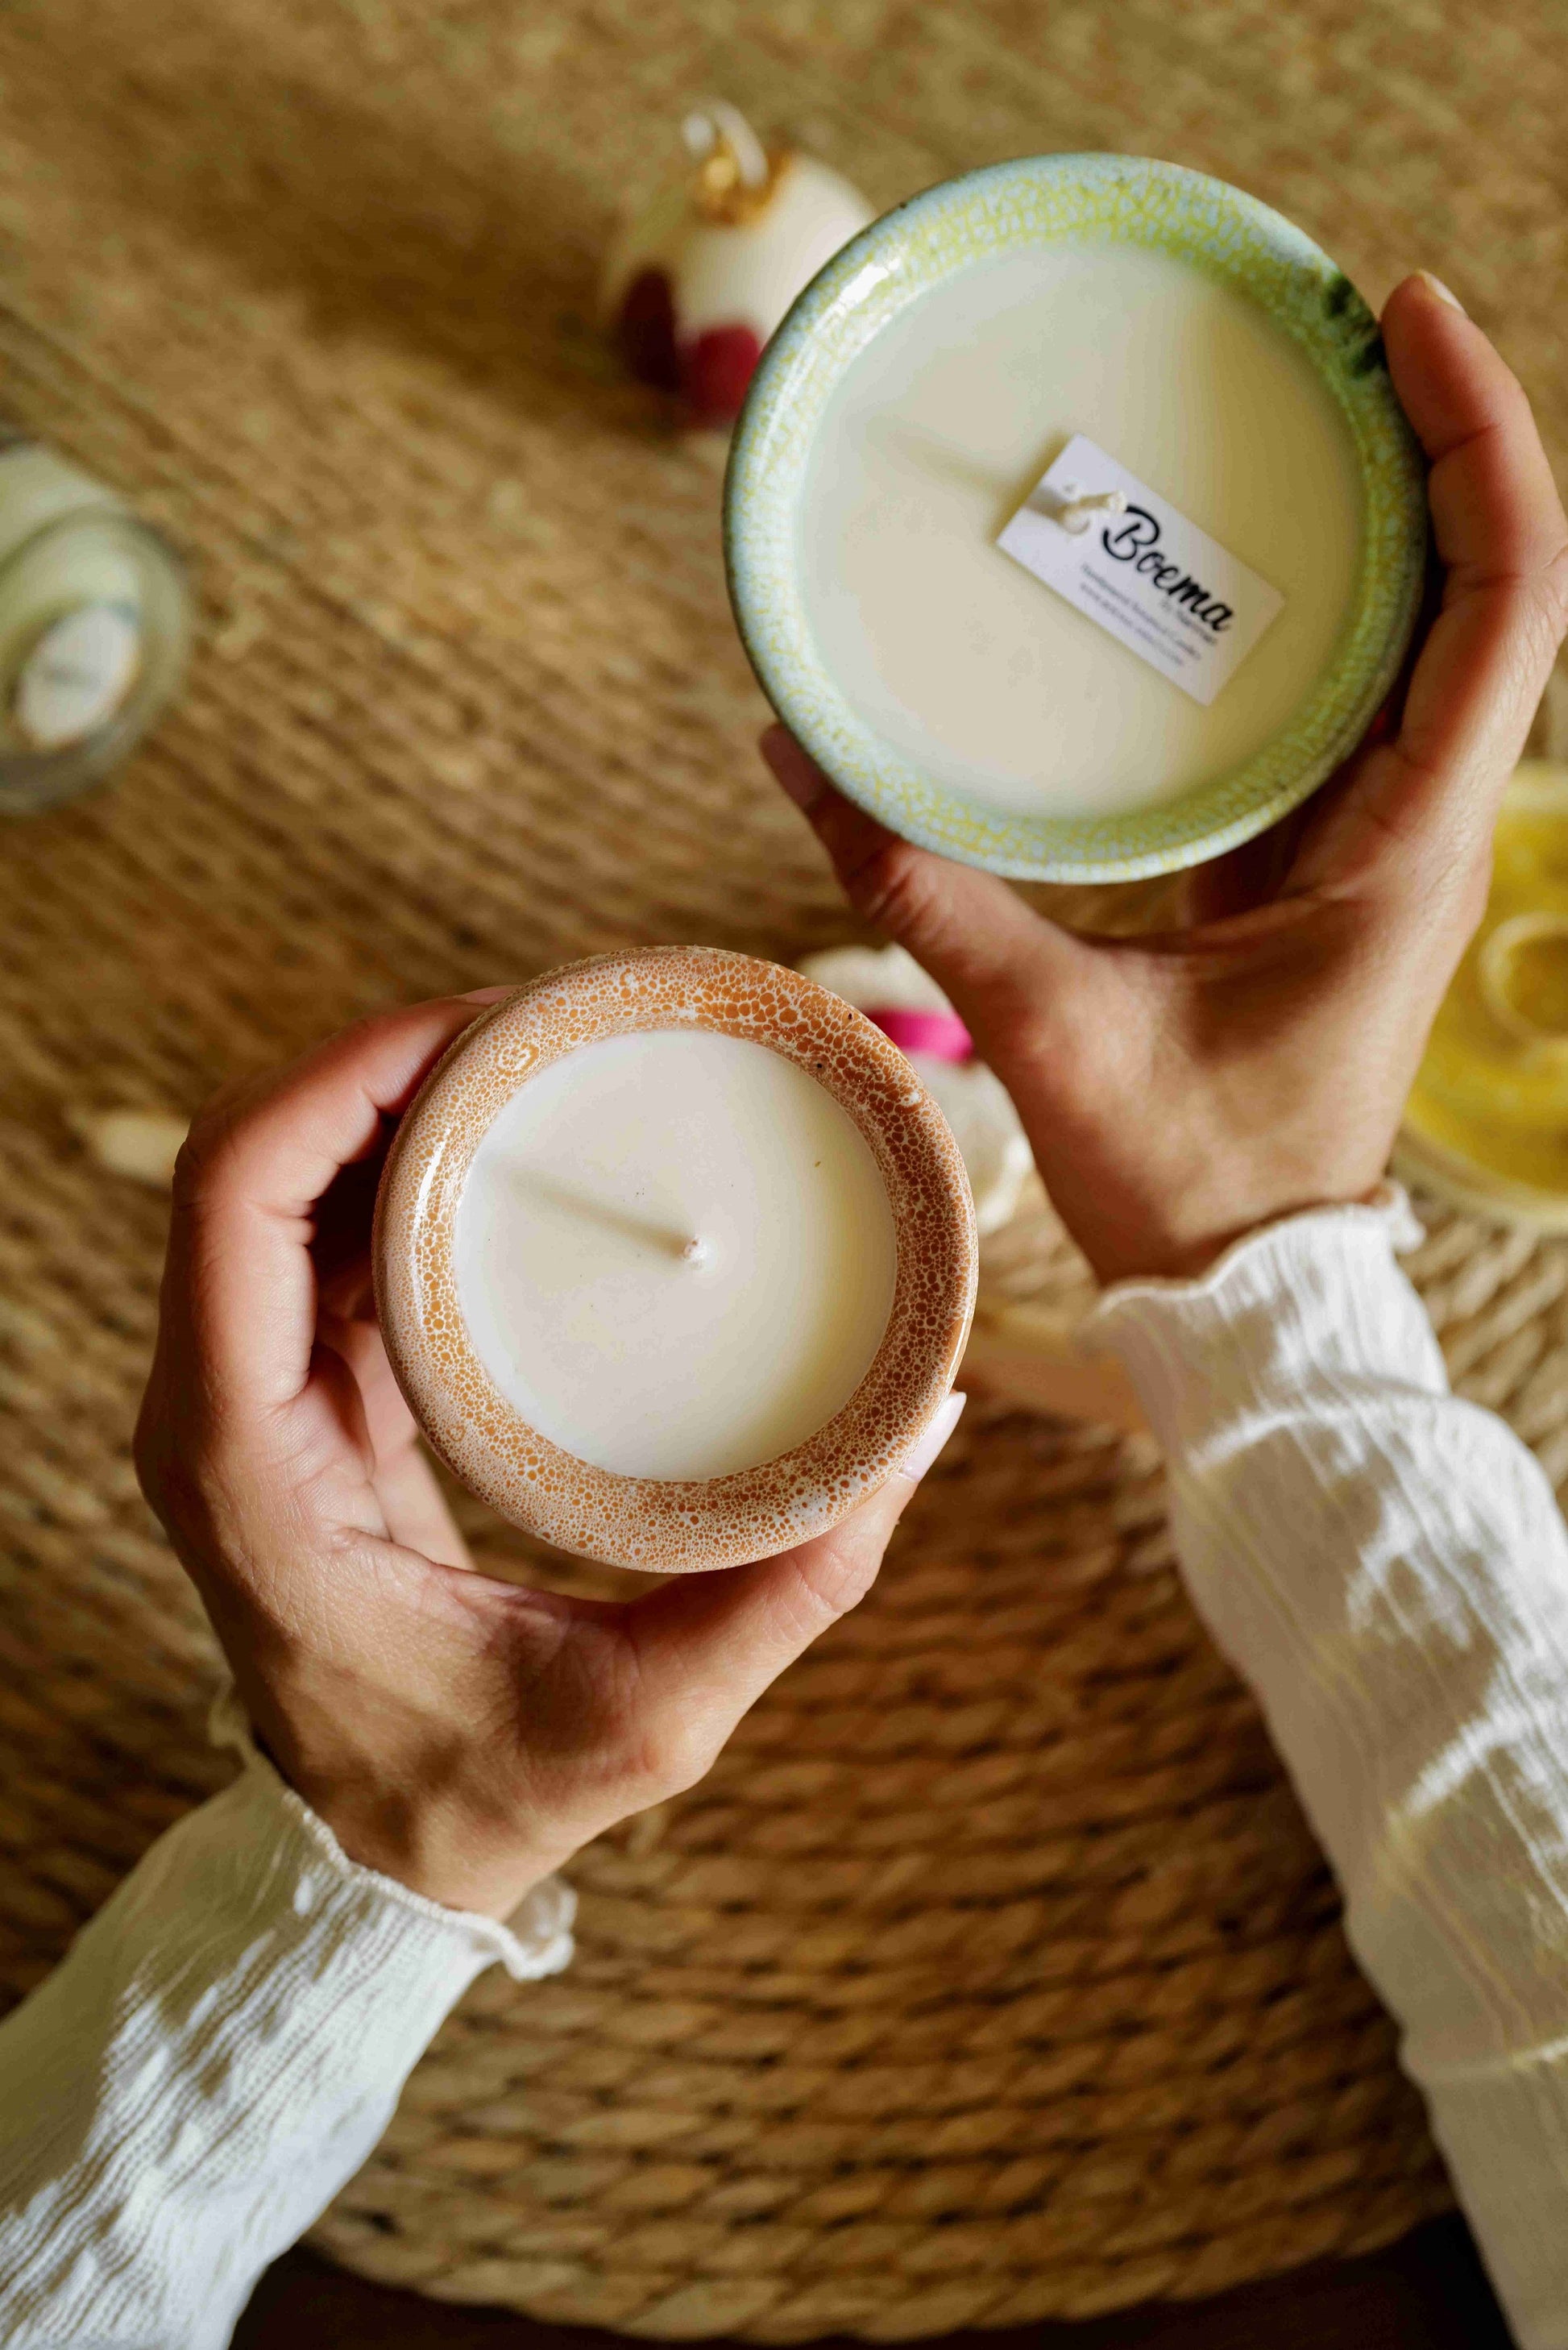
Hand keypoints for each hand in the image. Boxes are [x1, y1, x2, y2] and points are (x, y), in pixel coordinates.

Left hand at [135, 998, 959, 1919]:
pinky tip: (509, 1145)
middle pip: (260, 1160)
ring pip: (285, 1184)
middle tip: (550, 1017)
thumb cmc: (480, 1799)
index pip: (238, 1201)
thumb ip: (790, 1582)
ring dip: (393, 1100)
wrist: (373, 1865)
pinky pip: (319, 1238)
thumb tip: (925, 1426)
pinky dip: (400, 1167)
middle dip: (386, 1057)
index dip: (341, 1075)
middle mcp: (220, 1409)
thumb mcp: (648, 1717)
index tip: (484, 1023)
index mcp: (250, 1465)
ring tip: (541, 1055)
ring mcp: (248, 1397)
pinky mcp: (293, 1399)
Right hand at [766, 273, 1567, 1283]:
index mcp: (1406, 847)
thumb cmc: (1186, 1180)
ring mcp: (1384, 838)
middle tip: (1330, 319)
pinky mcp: (1328, 858)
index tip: (1401, 321)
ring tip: (1302, 389)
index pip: (1506, 603)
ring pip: (1437, 633)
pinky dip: (1333, 601)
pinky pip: (1361, 695)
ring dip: (1397, 507)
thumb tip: (796, 749)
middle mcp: (1425, 824)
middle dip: (1439, 434)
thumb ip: (925, 889)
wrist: (1241, 1284)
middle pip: (1489, 584)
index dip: (1480, 444)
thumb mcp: (1049, 1030)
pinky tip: (1244, 546)